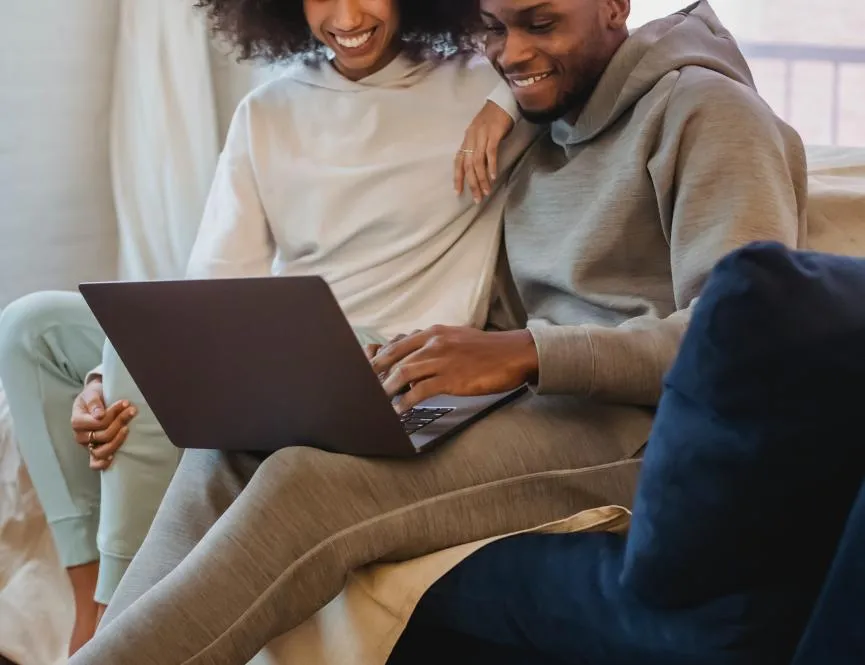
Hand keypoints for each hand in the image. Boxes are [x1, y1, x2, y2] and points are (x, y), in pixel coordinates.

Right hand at [71, 379, 137, 470]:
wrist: (96, 400)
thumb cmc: (93, 396)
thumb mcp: (91, 393)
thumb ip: (93, 402)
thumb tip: (99, 415)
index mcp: (77, 421)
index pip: (98, 422)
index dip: (113, 414)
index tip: (126, 403)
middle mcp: (80, 436)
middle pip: (103, 436)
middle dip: (120, 422)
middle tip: (132, 410)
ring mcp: (87, 445)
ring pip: (101, 451)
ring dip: (118, 440)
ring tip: (127, 428)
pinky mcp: (94, 451)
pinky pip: (95, 463)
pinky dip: (102, 463)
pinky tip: (113, 458)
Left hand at [370, 326, 537, 412]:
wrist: (513, 354)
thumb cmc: (486, 349)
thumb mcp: (456, 338)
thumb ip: (433, 344)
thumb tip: (412, 357)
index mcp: (434, 332)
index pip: (397, 343)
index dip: (379, 357)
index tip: (367, 369)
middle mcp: (434, 342)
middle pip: (394, 356)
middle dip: (375, 373)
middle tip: (363, 386)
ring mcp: (442, 360)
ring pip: (403, 372)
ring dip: (387, 388)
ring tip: (378, 401)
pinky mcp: (451, 378)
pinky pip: (420, 390)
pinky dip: (405, 400)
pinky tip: (400, 409)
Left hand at [454, 100, 515, 202]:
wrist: (503, 101)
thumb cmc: (494, 119)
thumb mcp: (481, 134)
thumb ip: (478, 148)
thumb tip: (480, 167)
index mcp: (467, 139)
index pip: (458, 161)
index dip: (457, 177)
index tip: (458, 192)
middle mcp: (471, 138)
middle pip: (468, 165)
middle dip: (472, 183)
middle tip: (477, 198)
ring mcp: (482, 136)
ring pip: (478, 162)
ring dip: (482, 179)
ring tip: (486, 192)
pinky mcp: (493, 133)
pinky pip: (490, 153)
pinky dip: (491, 166)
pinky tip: (493, 177)